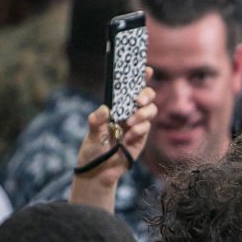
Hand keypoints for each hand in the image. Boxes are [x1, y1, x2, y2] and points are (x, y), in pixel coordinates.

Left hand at [73, 70, 156, 188]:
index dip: (140, 77)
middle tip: (138, 101)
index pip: (129, 88)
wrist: (100, 171)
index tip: (146, 69)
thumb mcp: (91, 134)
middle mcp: (128, 112)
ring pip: (150, 111)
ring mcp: (137, 125)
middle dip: (146, 95)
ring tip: (130, 124)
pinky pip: (146, 127)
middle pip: (147, 96)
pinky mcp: (141, 137)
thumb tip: (105, 109)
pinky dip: (139, 130)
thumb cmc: (93, 150)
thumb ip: (96, 121)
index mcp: (116, 106)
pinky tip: (128, 138)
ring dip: (142, 114)